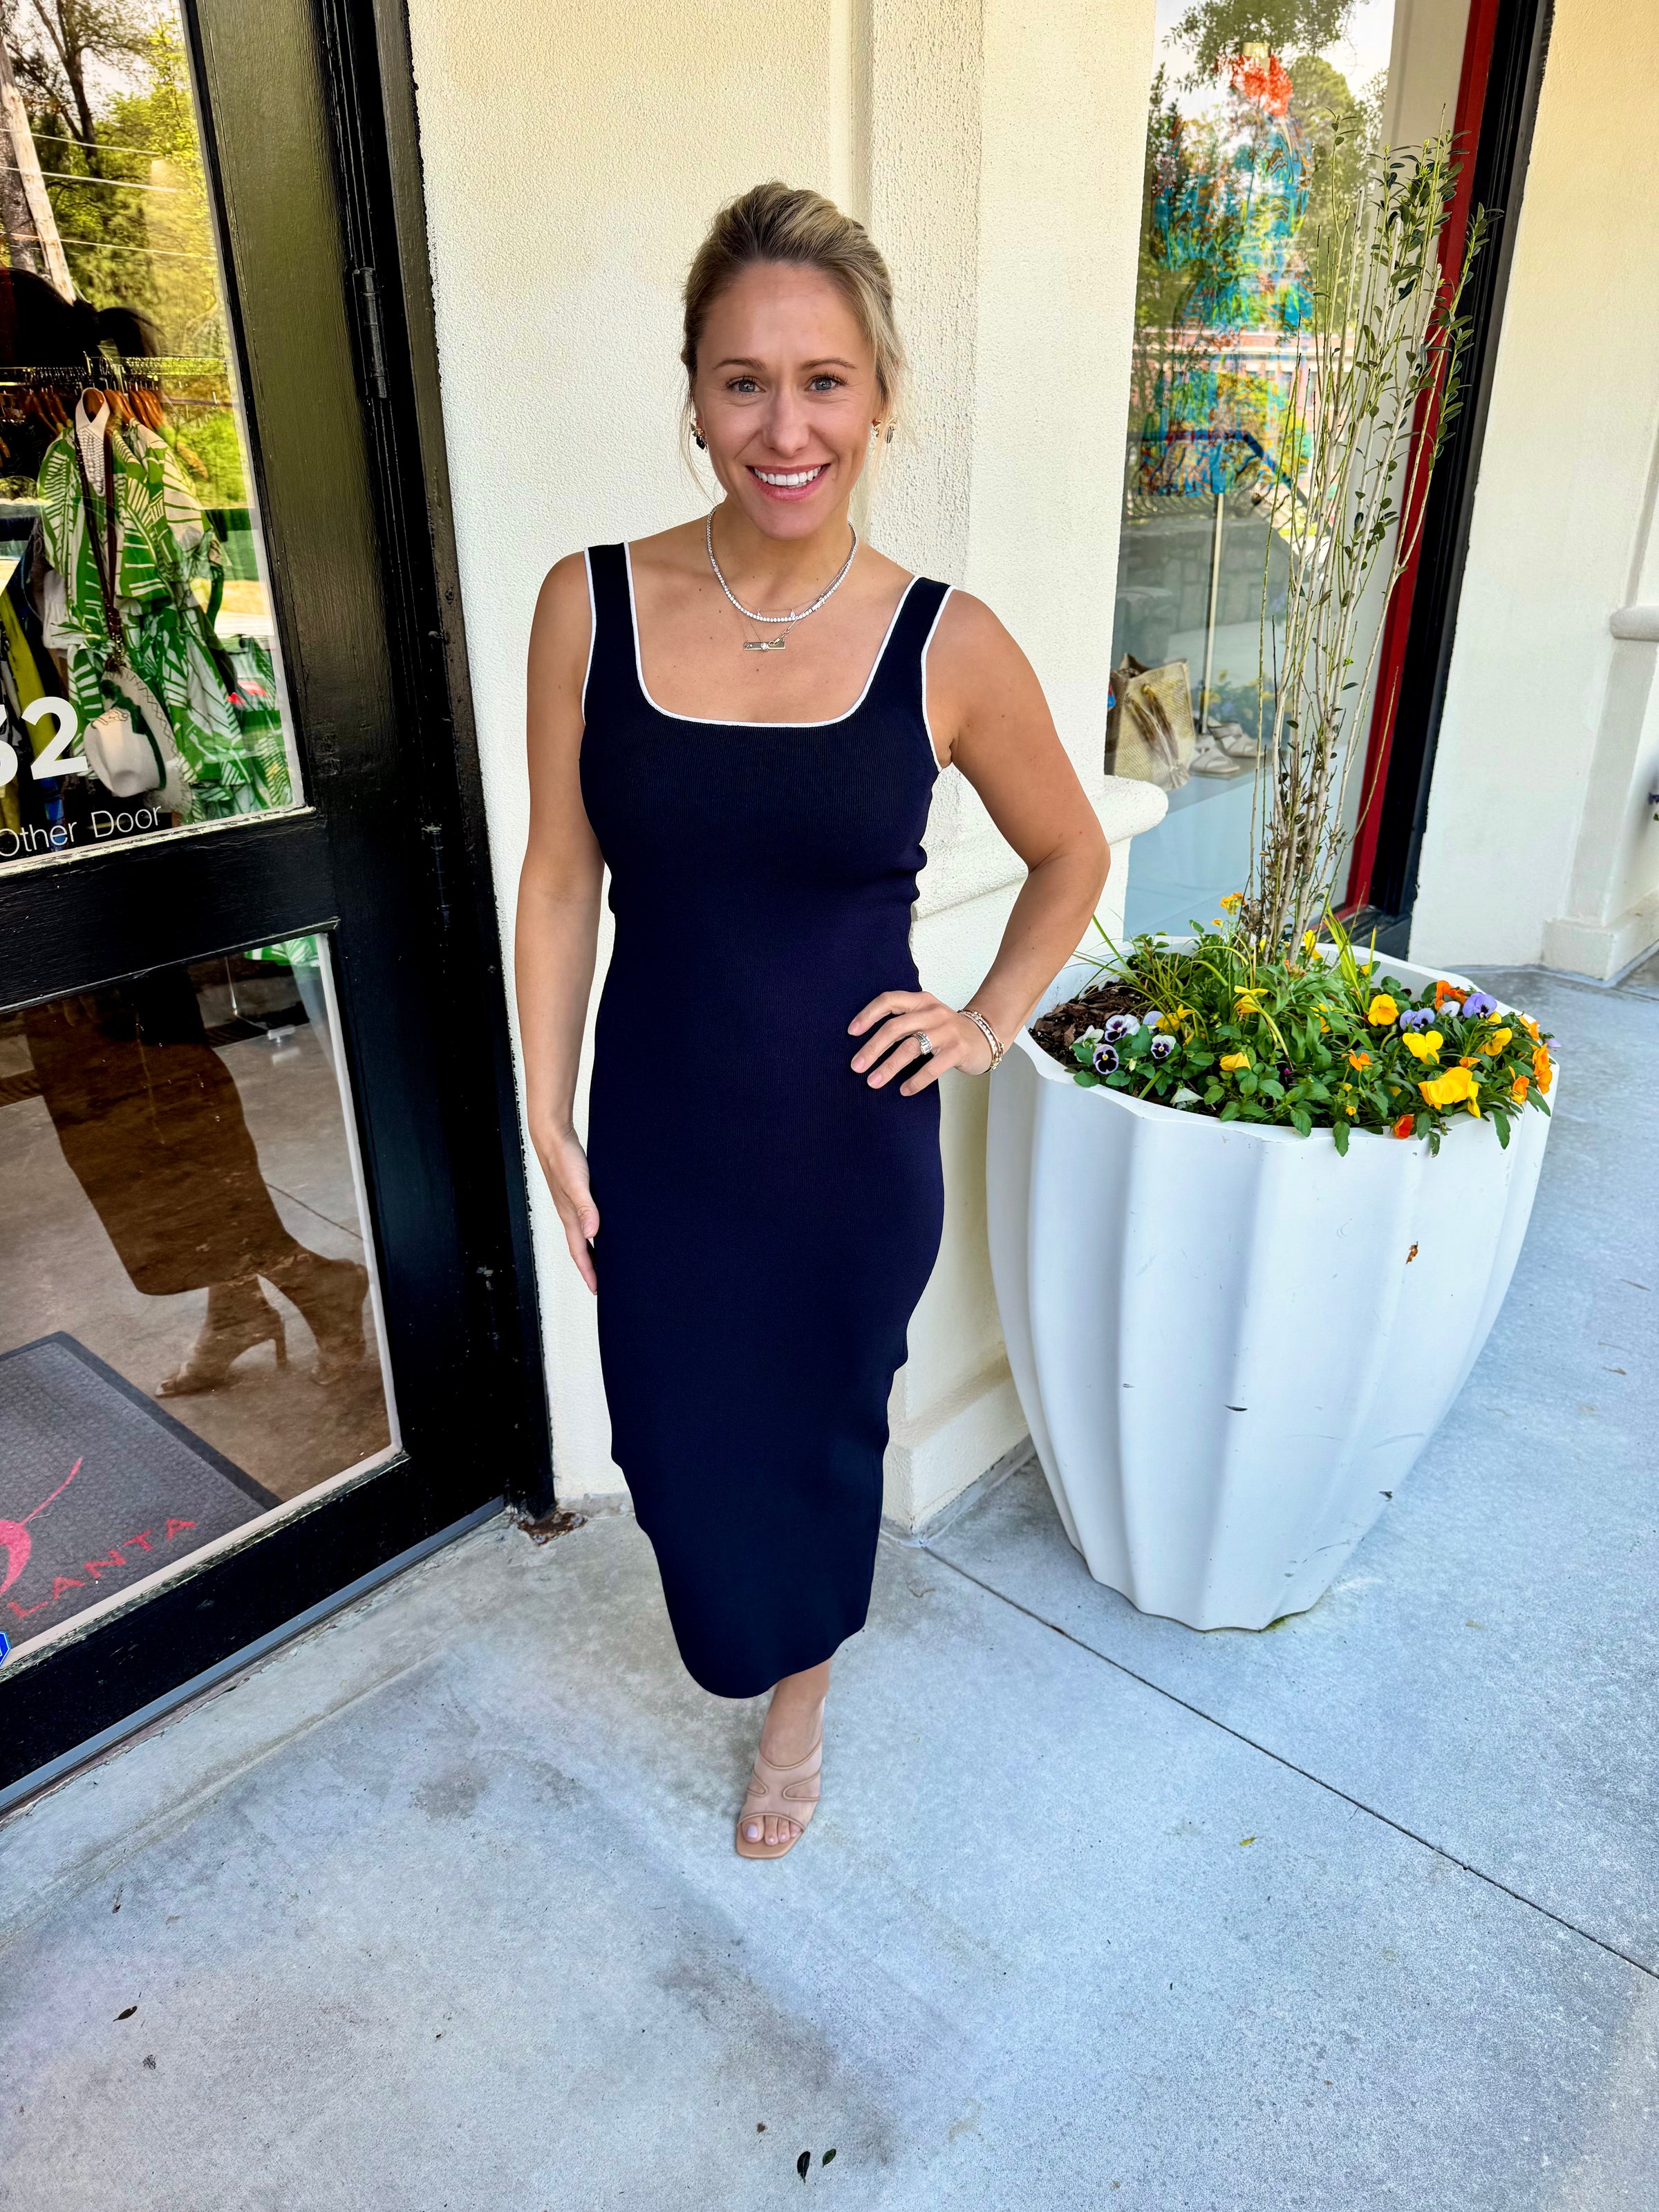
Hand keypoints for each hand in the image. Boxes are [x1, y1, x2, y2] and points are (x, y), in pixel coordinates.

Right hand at [533, 1125, 599, 1291]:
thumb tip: (593, 1234)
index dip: (588, 1272)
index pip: (580, 1252)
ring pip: (582, 1234)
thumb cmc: (564, 1158)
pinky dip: (592, 1229)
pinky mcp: (575, 1192)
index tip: (597, 1290)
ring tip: (603, 1261)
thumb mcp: (578, 1184)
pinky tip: (601, 1226)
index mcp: (569, 1216)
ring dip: (591, 1250)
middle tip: (602, 1282)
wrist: (553, 1136)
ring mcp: (571, 1204)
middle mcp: (569, 1214)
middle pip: (580, 1248)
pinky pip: (584, 1218)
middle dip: (590, 1267)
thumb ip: (586, 1208)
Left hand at [848, 990, 992, 1093]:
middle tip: (856, 1066)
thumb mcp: (925, 1017)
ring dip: (888, 1067)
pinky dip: (915, 1081)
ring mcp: (946, 1031)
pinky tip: (904, 1090)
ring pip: (910, 1048)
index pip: (889, 1001)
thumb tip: (866, 1045)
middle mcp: (932, 1012)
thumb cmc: (946, 1030)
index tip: (851, 1032)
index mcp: (920, 1000)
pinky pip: (931, 1068)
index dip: (868, 1015)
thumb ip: (902, 1024)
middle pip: (895, 1028)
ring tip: (873, 1082)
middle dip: (872, 1048)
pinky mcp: (957, 1050)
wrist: (984, 1035)